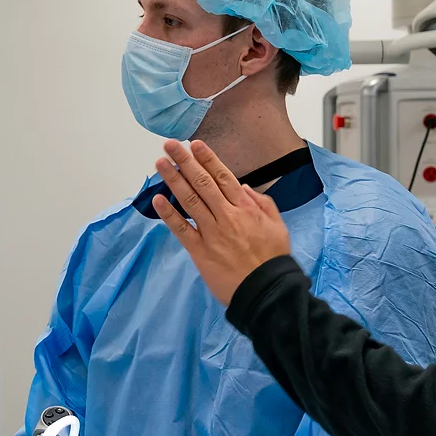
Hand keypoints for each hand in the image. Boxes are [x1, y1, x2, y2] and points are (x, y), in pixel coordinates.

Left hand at [151, 139, 292, 304]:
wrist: (266, 291)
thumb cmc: (273, 260)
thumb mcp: (278, 226)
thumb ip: (262, 203)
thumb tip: (244, 187)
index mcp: (246, 208)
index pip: (223, 177)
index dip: (207, 159)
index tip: (194, 144)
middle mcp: (227, 216)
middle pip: (203, 183)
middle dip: (185, 161)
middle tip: (170, 145)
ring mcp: (212, 233)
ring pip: (190, 200)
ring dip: (173, 179)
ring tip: (160, 163)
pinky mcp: (200, 252)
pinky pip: (181, 229)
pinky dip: (168, 214)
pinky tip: (157, 199)